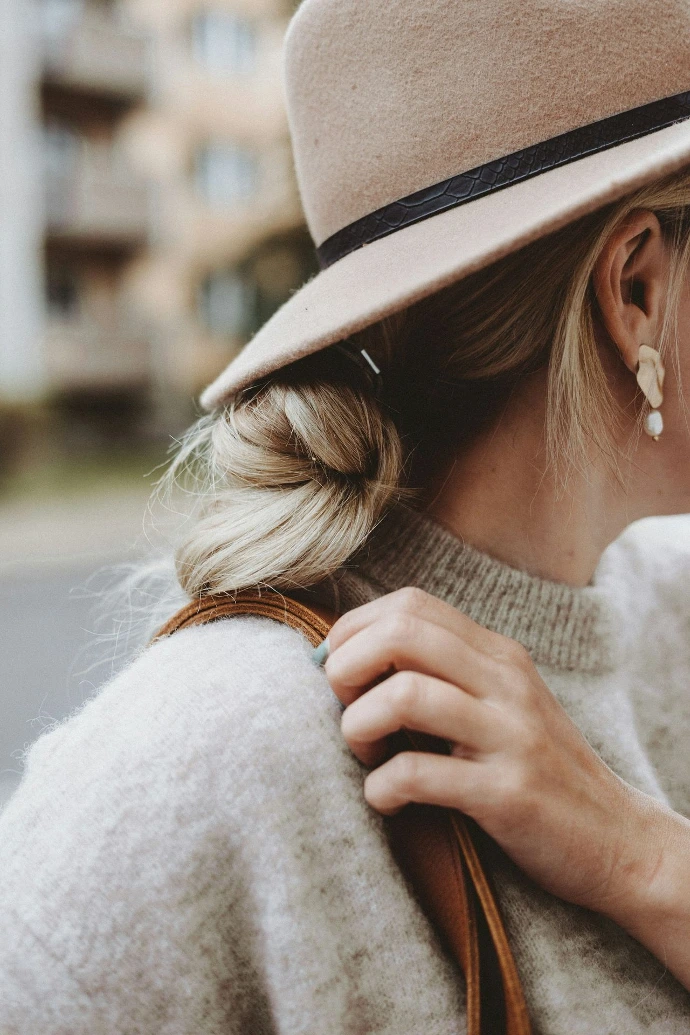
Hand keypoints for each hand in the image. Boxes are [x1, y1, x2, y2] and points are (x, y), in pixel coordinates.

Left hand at [323, 587, 666, 919]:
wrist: (617, 839)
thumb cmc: (536, 770)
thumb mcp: (499, 704)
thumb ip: (443, 674)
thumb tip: (347, 660)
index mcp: (498, 654)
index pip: (409, 604)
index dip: (353, 630)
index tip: (336, 672)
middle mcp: (505, 682)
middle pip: (401, 632)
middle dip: (346, 666)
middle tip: (344, 707)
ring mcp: (509, 735)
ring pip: (404, 695)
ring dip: (358, 726)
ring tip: (366, 755)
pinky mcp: (508, 793)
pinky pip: (417, 774)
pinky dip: (381, 788)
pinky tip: (387, 800)